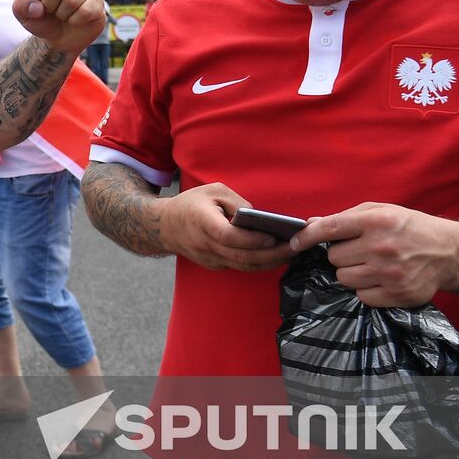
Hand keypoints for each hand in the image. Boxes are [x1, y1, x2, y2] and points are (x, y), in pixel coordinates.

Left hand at [12, 0, 105, 53]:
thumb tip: (37, 8)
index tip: (39, 3)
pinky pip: (84, 12)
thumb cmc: (43, 21)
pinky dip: (75, 21)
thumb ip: (20, 7)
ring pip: (71, 0)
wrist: (61, 38)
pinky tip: (75, 19)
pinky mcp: (98, 0)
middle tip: (53, 11)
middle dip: (49, 6)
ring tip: (64, 14)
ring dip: (63, 15)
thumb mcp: (24, 15)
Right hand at [158, 183, 297, 270]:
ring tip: (291, 253)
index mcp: (202, 222)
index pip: (228, 236)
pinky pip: (239, 267)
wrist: (164, 226)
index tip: (273, 237)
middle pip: (241, 256)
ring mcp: (209, 258)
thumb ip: (236, 203)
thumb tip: (259, 218)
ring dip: (269, 262)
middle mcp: (205, 244)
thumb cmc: (191, 204)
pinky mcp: (214, 265)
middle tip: (294, 248)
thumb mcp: (213, 191)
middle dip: (271, 255)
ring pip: (243, 266)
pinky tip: (276, 256)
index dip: (251, 240)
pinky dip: (259, 263)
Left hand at [289, 202, 458, 307]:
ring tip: (371, 264)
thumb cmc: (409, 227)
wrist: (449, 252)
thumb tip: (310, 224)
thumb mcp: (381, 212)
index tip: (294, 243)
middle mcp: (382, 246)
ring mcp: (389, 273)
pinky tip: (381, 278)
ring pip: (343, 278)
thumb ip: (345, 218)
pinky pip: (361, 295)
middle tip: (360, 250)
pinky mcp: (396, 294)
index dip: (306, 237)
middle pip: (334, 257)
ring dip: (351, 272)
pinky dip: (366, 288)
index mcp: (376, 221)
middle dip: (342, 254)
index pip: (329, 229)